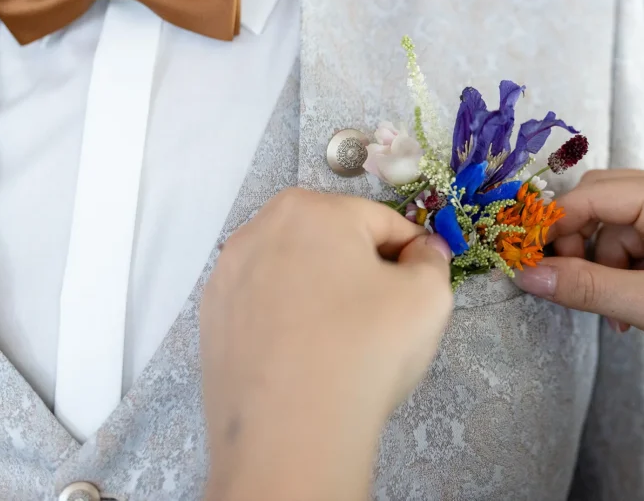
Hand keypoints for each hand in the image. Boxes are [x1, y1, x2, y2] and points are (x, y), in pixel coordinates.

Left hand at [200, 188, 453, 500]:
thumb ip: (432, 261)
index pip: (381, 222)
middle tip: (382, 321)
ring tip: (341, 345)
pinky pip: (265, 309)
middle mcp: (257, 231)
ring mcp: (226, 277)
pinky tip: (306, 360)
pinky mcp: (211, 321)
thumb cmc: (364, 350)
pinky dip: (289, 325)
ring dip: (323, 298)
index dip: (410, 256)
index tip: (420, 291)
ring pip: (296, 276)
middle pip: (332, 243)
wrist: (291, 435)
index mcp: (311, 209)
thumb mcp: (428, 296)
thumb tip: (421, 252)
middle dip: (362, 273)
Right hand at [515, 169, 643, 385]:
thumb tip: (528, 275)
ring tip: (616, 312)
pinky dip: (619, 274)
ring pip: (611, 228)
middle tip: (565, 284)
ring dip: (600, 268)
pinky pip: (630, 244)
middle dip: (577, 246)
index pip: (593, 195)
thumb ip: (584, 286)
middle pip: (599, 203)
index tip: (525, 258)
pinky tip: (629, 309)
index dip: (554, 225)